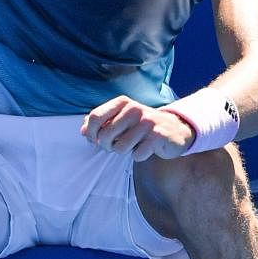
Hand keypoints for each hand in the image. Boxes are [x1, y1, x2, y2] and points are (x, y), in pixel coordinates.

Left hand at [81, 95, 195, 160]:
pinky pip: (136, 155)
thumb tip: (82, 131)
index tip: (94, 140)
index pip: (95, 117)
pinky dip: (139, 156)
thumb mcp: (122, 119)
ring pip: (120, 147)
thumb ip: (101, 123)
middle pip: (105, 135)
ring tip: (134, 145)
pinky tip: (147, 148)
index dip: (90, 132)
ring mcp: (147, 122)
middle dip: (107, 146)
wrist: (175, 129)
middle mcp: (134, 109)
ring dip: (125, 151)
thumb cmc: (142, 126)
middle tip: (116, 145)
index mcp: (123, 102)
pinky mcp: (157, 136)